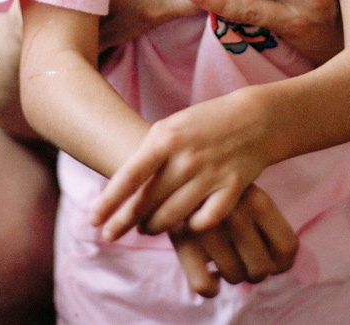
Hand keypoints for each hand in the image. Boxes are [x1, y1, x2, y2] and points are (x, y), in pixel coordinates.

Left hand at [91, 90, 271, 239]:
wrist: (255, 118)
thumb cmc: (204, 124)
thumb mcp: (171, 129)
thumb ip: (149, 157)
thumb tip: (123, 189)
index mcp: (166, 138)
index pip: (129, 176)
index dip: (109, 201)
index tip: (93, 220)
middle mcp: (186, 158)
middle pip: (147, 203)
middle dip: (125, 222)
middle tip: (112, 232)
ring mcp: (211, 173)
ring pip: (173, 217)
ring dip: (154, 227)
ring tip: (147, 228)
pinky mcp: (234, 188)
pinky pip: (206, 220)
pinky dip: (194, 228)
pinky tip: (188, 226)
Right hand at [167, 185, 298, 297]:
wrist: (179, 171)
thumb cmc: (221, 189)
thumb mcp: (249, 192)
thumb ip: (267, 223)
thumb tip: (280, 264)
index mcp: (259, 200)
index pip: (287, 247)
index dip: (282, 263)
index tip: (272, 261)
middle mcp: (236, 214)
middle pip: (262, 269)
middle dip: (255, 271)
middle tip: (245, 260)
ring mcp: (207, 228)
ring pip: (235, 277)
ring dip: (232, 275)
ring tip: (225, 258)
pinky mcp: (182, 241)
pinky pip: (204, 285)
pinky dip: (210, 288)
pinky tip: (210, 277)